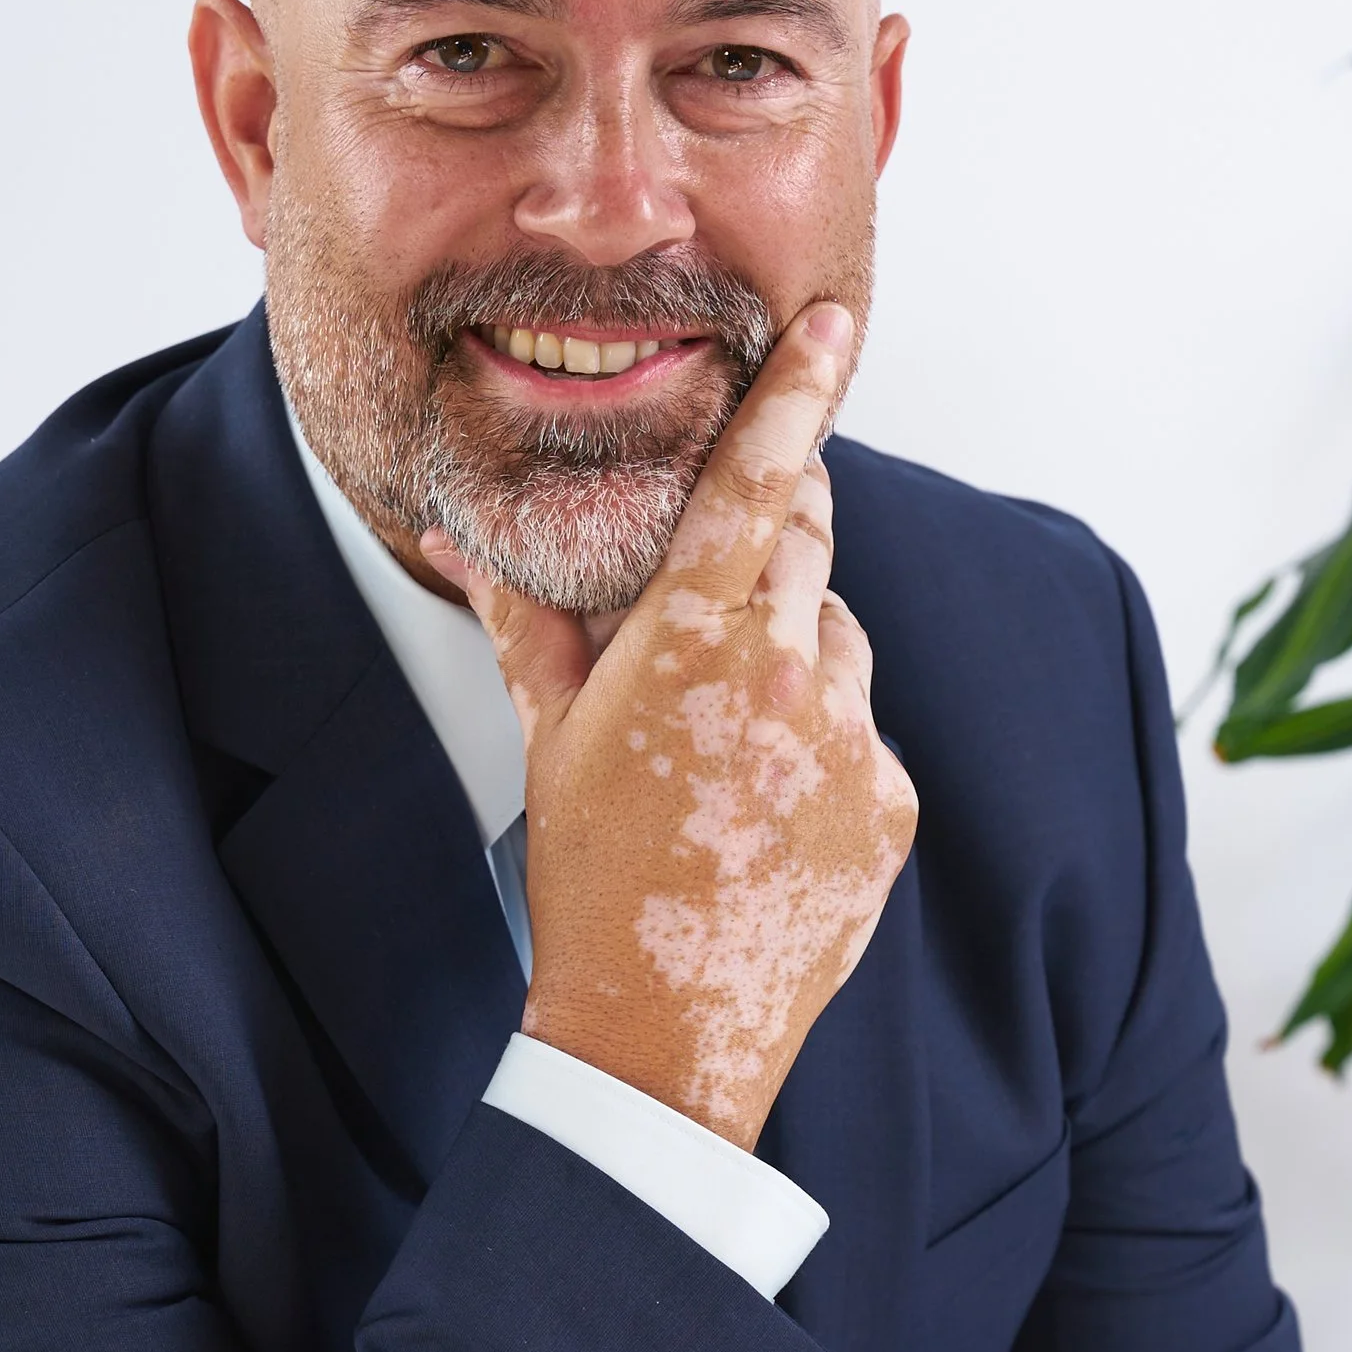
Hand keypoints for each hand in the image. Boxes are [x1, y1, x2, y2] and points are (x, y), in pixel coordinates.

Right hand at [424, 303, 918, 1148]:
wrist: (658, 1030)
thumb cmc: (587, 880)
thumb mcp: (548, 740)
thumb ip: (525, 626)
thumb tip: (463, 542)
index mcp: (691, 641)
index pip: (757, 480)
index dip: (798, 391)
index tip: (836, 322)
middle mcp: (784, 674)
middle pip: (807, 545)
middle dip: (772, 547)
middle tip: (719, 608)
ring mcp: (845, 742)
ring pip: (836, 645)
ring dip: (793, 668)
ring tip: (723, 759)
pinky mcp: (888, 804)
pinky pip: (861, 740)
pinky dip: (822, 758)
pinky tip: (764, 822)